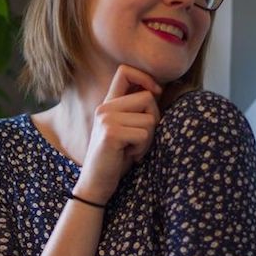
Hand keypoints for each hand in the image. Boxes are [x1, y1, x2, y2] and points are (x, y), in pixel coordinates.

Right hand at [74, 64, 160, 204]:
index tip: (155, 93)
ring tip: (132, 148)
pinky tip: (129, 155)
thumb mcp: (125, 129)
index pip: (125, 71)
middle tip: (139, 138)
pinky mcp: (111, 133)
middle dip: (153, 120)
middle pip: (148, 97)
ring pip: (150, 119)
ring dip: (148, 139)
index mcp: (108, 103)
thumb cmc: (116, 159)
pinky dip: (142, 148)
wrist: (96, 183)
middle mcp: (105, 107)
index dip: (146, 78)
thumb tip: (159, 91)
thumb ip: (135, 110)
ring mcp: (106, 119)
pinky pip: (145, 134)